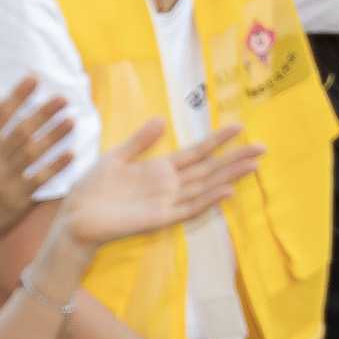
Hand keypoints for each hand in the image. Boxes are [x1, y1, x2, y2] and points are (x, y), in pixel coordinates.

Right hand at [0, 77, 76, 240]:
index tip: (35, 79)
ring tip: (71, 120)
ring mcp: (3, 179)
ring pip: (33, 153)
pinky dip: (55, 167)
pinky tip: (71, 153)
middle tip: (64, 98)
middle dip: (43, 113)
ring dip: (54, 136)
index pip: (0, 113)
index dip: (18, 95)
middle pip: (21, 131)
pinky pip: (39, 179)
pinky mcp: (16, 198)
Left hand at [56, 117, 265, 247]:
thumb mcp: (117, 157)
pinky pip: (188, 209)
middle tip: (262, 147)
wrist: (76, 217)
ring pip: (205, 187)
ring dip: (229, 177)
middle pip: (208, 169)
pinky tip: (226, 191)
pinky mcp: (159, 219)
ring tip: (252, 165)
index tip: (238, 126)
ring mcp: (166, 203)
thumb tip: (162, 119)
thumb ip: (140, 141)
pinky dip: (208, 200)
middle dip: (234, 159)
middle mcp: (169, 186)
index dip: (217, 139)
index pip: (195, 152)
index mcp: (160, 169)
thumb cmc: (94, 189)